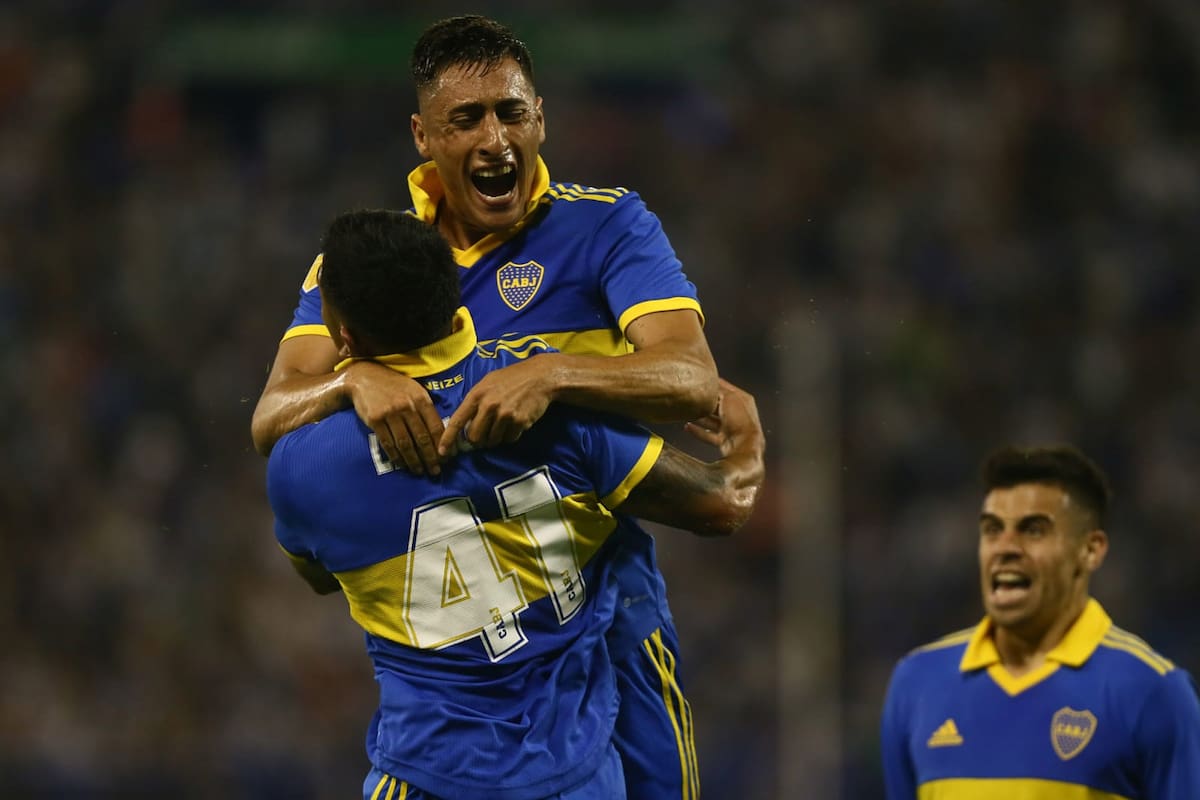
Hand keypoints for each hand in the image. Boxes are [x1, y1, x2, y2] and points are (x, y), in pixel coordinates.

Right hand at [344, 361, 444, 474]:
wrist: (364, 376)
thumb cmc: (394, 385)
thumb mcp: (415, 390)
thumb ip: (426, 408)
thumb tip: (442, 432)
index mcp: (421, 399)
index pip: (436, 427)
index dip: (443, 445)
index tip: (447, 458)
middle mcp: (407, 406)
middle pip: (422, 438)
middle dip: (430, 458)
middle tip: (435, 471)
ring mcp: (390, 413)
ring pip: (405, 444)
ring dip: (414, 461)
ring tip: (420, 471)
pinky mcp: (375, 420)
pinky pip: (388, 444)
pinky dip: (396, 457)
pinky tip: (402, 464)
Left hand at [439, 356, 553, 453]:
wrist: (540, 377)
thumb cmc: (512, 378)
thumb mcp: (488, 383)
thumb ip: (475, 401)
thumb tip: (464, 424)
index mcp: (477, 395)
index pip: (458, 421)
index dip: (448, 439)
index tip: (442, 452)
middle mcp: (489, 406)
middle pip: (475, 437)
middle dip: (479, 440)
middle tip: (486, 434)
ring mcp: (505, 415)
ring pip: (493, 441)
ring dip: (497, 437)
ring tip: (504, 423)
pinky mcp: (520, 422)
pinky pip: (509, 439)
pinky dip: (511, 435)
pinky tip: (516, 422)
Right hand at [684, 378, 763, 458]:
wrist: (743, 445)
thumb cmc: (741, 420)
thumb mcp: (728, 397)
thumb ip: (718, 390)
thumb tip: (710, 384)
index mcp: (743, 400)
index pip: (727, 388)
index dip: (715, 383)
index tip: (704, 380)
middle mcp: (738, 414)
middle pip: (719, 405)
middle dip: (706, 402)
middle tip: (694, 397)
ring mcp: (731, 428)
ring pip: (713, 420)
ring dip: (701, 417)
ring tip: (689, 412)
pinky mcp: (724, 440)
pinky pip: (708, 435)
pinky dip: (698, 432)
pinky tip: (689, 427)